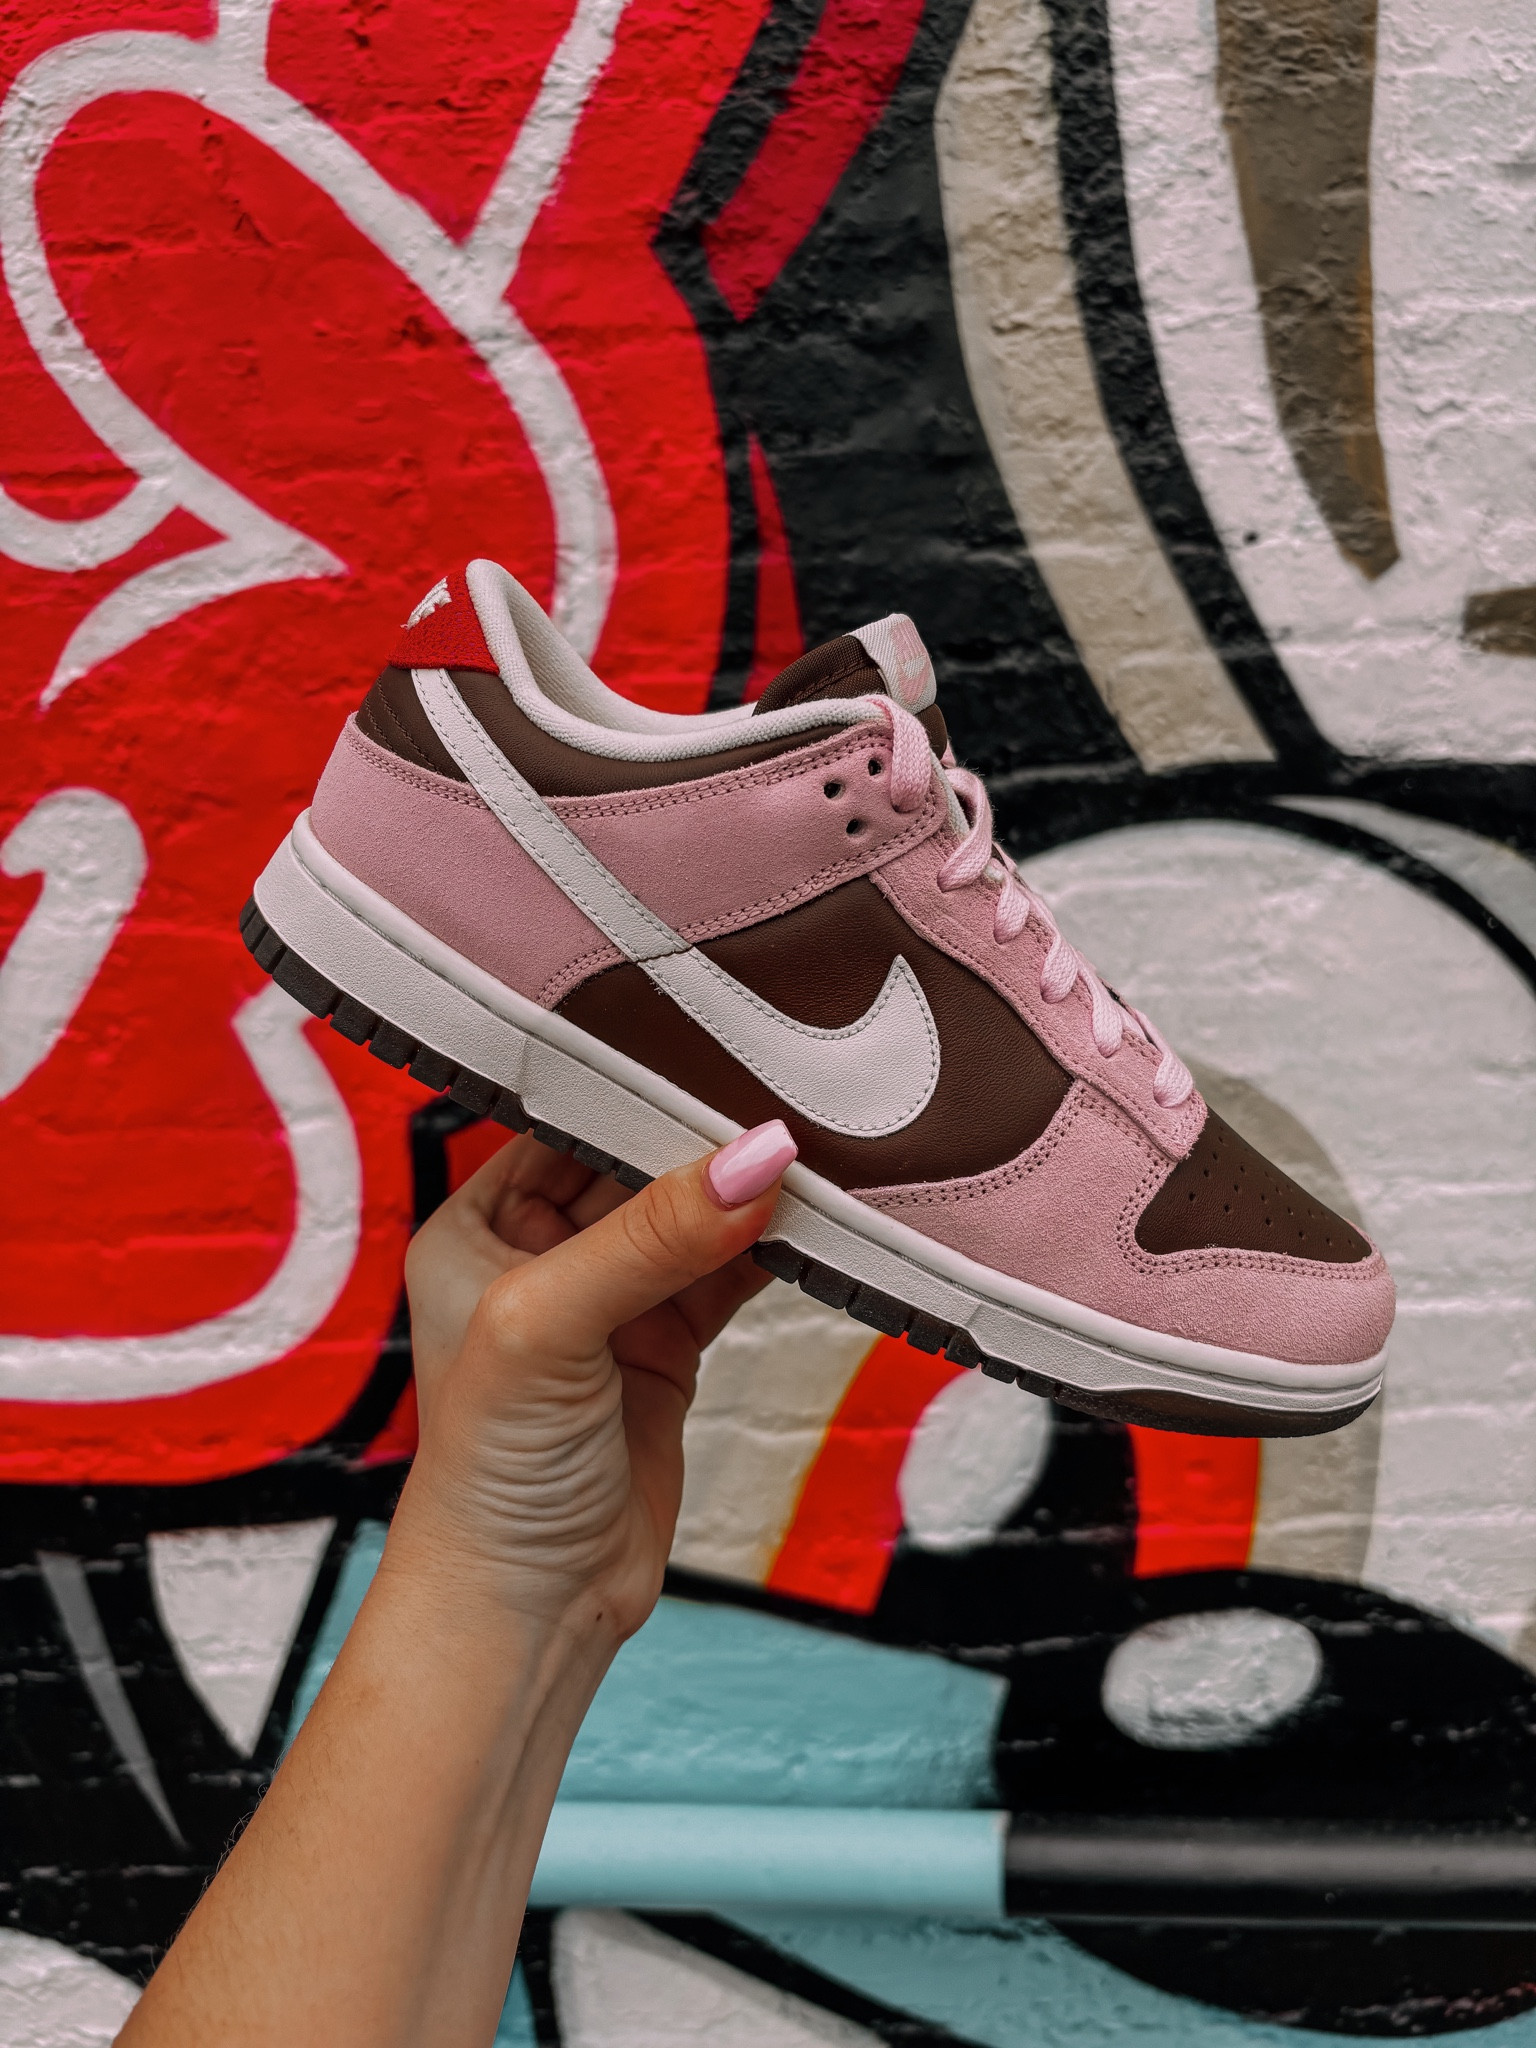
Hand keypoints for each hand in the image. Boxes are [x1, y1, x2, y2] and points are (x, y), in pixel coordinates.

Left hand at [393, 1121, 796, 1642]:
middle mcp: (539, 1256)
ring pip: (693, 1219)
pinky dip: (774, 1251)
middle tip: (785, 1086)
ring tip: (820, 1147)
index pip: (562, 1125)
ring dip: (748, 1194)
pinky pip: (730, 1277)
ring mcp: (611, 1305)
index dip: (631, 1088)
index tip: (712, 1046)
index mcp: (476, 1227)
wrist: (527, 1612)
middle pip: (637, 1165)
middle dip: (704, 1135)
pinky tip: (818, 1220)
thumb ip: (649, 1237)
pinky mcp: (667, 1350)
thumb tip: (752, 1158)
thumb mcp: (548, 1327)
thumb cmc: (488, 1476)